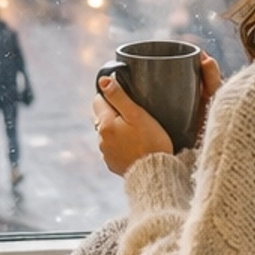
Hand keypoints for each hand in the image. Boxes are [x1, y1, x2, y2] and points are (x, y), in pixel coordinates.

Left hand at [91, 57, 222, 177]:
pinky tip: (135, 147)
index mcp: (105, 124)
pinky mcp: (113, 165)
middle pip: (102, 118)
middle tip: (134, 118)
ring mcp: (106, 154)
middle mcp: (101, 140)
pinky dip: (121, 146)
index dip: (112, 97)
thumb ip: (119, 96)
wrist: (156, 173)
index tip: (127, 102)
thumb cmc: (151, 142)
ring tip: (137, 134)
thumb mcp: (137, 114)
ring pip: (107, 134)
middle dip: (114, 114)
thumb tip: (103, 81)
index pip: (98, 100)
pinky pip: (113, 149)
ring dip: (117, 131)